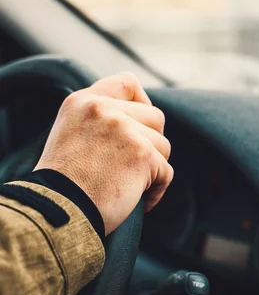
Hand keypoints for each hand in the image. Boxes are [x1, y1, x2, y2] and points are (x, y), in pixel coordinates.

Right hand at [35, 73, 172, 234]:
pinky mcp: (143, 155)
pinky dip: (157, 191)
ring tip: (131, 185)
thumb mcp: (71, 133)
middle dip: (151, 142)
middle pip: (155, 117)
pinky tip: (139, 202)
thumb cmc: (62, 183)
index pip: (128, 82)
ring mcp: (125, 131)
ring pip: (164, 145)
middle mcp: (104, 110)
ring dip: (154, 168)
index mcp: (84, 102)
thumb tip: (140, 116)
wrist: (57, 212)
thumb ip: (100, 118)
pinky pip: (166, 172)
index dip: (142, 102)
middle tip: (133, 165)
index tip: (141, 124)